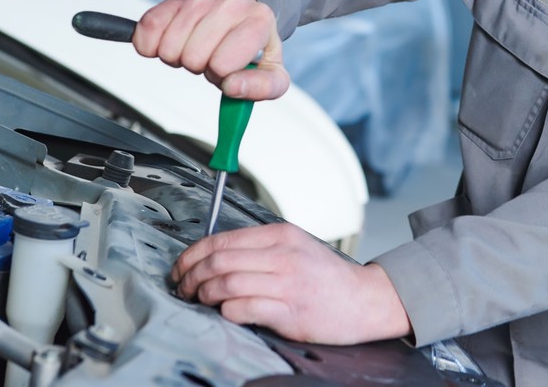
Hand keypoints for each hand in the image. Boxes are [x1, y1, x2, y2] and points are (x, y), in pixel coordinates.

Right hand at [133, 0, 288, 100]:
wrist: (243, 8)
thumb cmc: (254, 44)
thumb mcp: (272, 72)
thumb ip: (261, 87)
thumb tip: (233, 87)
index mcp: (258, 21)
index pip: (222, 62)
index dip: (221, 73)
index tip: (229, 66)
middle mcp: (230, 3)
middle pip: (192, 57)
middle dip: (200, 66)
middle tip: (211, 57)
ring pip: (169, 46)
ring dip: (178, 56)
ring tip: (196, 48)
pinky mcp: (174, 0)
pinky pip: (148, 27)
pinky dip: (150, 45)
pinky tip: (169, 43)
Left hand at [170, 223, 411, 344]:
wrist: (366, 300)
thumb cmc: (329, 278)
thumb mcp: (297, 247)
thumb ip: (262, 248)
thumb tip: (217, 256)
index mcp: (281, 235)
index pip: (221, 239)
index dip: (192, 255)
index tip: (181, 268)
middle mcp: (282, 255)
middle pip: (218, 260)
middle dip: (191, 276)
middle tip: (183, 288)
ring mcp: (286, 283)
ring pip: (226, 283)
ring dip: (204, 294)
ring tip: (200, 301)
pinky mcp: (290, 311)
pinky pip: (244, 308)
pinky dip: (226, 311)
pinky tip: (225, 312)